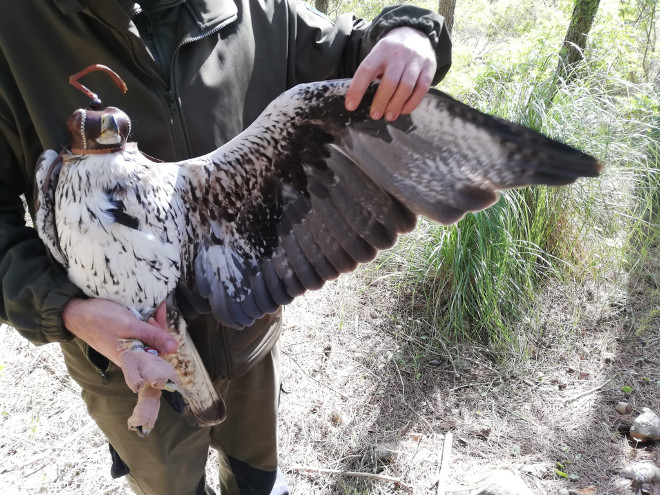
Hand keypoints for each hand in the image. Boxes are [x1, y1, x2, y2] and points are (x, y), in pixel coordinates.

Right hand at [62, 298, 176, 365]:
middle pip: (155, 348)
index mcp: (132, 359)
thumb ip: (152, 336)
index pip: (158, 359)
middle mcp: (130, 356)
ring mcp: (126, 348)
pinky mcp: (123, 340)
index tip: (161, 324)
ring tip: (154, 310)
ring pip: (148, 340)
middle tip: (157, 312)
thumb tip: (175, 348)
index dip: (165, 343)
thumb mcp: (130, 325)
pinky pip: (140, 335)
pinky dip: (145, 324)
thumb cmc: (100, 320)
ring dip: (154, 326)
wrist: (75, 313)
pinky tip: (146, 313)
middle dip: (160, 330)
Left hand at [345, 26, 436, 120]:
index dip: (357, 89)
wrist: (414, 33)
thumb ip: (371, 73)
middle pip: (389, 81)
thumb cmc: (390, 53)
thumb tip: (359, 100)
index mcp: (380, 51)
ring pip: (406, 86)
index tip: (351, 106)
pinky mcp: (429, 67)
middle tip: (375, 115)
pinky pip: (422, 88)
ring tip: (389, 116)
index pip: (366, 70)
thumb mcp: (377, 55)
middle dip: (381, 101)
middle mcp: (398, 54)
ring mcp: (415, 60)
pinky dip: (412, 102)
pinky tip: (404, 110)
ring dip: (396, 105)